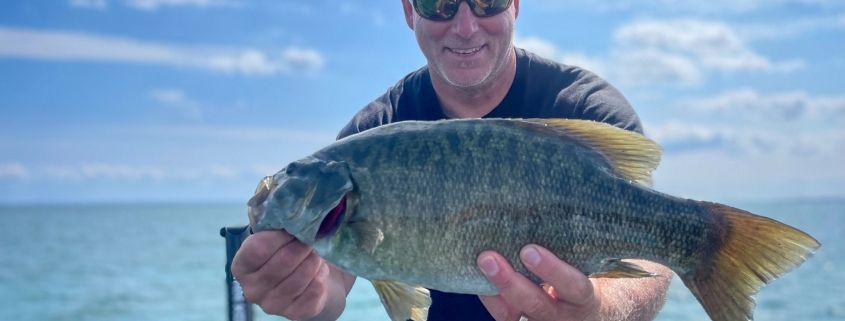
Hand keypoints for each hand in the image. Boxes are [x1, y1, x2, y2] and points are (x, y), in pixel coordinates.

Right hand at [232, 230, 341, 320]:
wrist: (309, 282)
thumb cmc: (288, 252)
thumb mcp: (276, 236)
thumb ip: (276, 224)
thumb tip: (291, 208)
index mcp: (241, 266)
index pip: (258, 248)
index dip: (280, 235)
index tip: (294, 227)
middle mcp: (252, 290)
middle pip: (283, 260)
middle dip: (303, 245)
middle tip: (312, 238)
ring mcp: (272, 305)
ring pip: (302, 274)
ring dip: (314, 259)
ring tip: (316, 253)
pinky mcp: (295, 313)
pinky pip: (315, 288)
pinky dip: (321, 275)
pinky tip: (319, 271)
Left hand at [476, 245, 601, 320]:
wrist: (584, 312)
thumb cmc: (580, 279)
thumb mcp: (582, 268)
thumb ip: (566, 252)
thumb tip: (534, 214)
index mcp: (583, 298)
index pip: (572, 286)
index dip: (551, 270)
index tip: (530, 250)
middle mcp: (562, 316)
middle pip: (536, 303)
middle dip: (510, 281)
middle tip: (489, 257)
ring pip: (512, 313)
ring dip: (492, 288)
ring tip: (479, 264)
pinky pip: (502, 315)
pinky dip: (488, 296)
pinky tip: (476, 276)